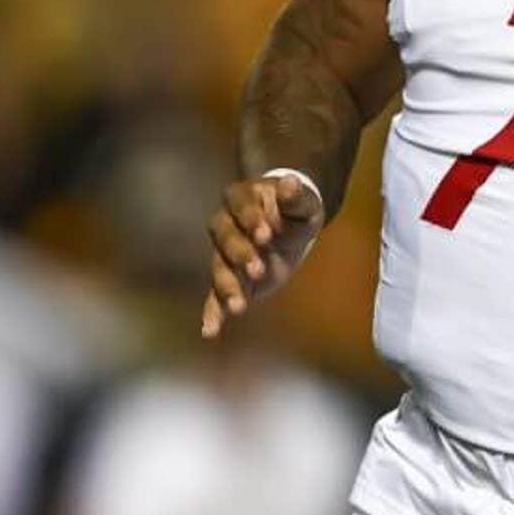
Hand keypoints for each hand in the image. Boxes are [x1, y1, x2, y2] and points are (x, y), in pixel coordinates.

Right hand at [200, 173, 324, 337]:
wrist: (291, 227)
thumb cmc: (296, 208)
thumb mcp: (303, 202)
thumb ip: (295, 196)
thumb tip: (290, 183)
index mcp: (242, 198)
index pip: (239, 206)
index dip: (251, 219)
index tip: (266, 234)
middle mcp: (225, 224)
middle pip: (225, 239)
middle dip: (240, 255)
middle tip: (258, 269)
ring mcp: (224, 252)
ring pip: (219, 269)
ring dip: (227, 286)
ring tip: (238, 306)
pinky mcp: (230, 278)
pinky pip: (215, 296)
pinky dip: (212, 313)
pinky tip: (210, 331)